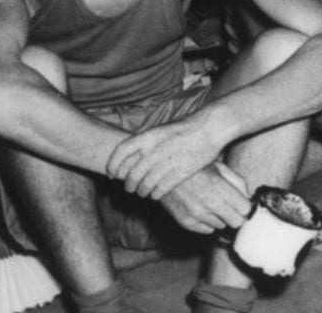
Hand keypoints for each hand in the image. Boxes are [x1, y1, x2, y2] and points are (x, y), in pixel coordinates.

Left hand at [106, 118, 224, 199]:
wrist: (210, 127)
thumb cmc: (184, 128)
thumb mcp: (161, 130)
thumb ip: (146, 143)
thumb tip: (130, 158)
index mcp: (149, 136)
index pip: (122, 151)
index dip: (113, 165)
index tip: (111, 174)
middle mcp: (157, 149)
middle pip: (133, 173)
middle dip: (128, 184)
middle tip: (129, 188)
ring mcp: (169, 161)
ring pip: (146, 184)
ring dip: (142, 191)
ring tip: (142, 193)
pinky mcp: (182, 171)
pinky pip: (162, 188)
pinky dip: (156, 194)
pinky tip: (156, 195)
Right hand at [158, 162, 251, 234]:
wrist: (161, 172)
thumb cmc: (193, 166)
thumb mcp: (218, 166)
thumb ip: (236, 181)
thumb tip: (247, 197)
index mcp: (219, 188)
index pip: (245, 210)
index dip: (244, 205)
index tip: (241, 201)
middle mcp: (208, 204)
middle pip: (236, 222)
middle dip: (235, 213)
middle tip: (229, 204)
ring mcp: (196, 215)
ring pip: (221, 226)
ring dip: (220, 217)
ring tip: (211, 202)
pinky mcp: (186, 222)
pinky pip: (207, 230)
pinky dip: (207, 222)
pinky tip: (201, 208)